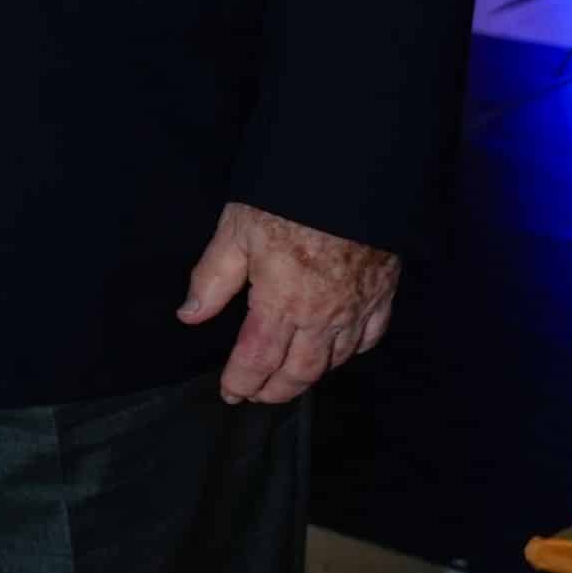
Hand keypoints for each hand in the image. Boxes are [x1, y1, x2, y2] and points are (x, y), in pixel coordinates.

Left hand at [179, 200, 398, 404]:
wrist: (351, 177)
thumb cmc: (289, 199)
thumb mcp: (236, 232)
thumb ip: (212, 278)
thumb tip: (189, 315)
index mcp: (281, 304)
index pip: (257, 360)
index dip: (242, 381)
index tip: (230, 393)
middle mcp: (322, 316)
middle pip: (299, 372)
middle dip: (275, 391)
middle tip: (257, 396)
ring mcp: (356, 309)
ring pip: (335, 361)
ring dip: (310, 376)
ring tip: (289, 380)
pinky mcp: (382, 295)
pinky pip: (369, 338)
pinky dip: (351, 353)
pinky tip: (339, 353)